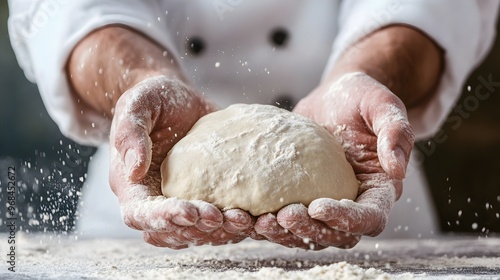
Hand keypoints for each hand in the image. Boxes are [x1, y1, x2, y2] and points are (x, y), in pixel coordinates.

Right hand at [109, 75, 252, 248]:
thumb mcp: (137, 103)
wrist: (180, 100)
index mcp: (132, 185)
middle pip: (171, 231)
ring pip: (196, 233)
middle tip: (222, 217)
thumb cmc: (154, 99)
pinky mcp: (207, 198)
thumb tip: (134, 168)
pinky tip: (255, 217)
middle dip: (197, 229)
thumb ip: (130, 131)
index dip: (163, 218)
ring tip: (244, 219)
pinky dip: (235, 224)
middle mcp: (155, 200)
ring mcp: (182, 202)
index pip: (140, 214)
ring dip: (220, 232)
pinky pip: (217, 222)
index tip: (190, 212)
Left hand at [254, 72, 413, 248]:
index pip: (370, 217)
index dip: (347, 220)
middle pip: (337, 234)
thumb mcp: (382, 105)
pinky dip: (267, 220)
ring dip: (285, 233)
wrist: (335, 96)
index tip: (318, 207)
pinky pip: (286, 217)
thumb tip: (398, 169)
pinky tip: (245, 214)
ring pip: (309, 233)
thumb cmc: (362, 98)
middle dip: (310, 231)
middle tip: (283, 216)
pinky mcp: (300, 196)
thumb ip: (396, 132)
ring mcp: (325, 202)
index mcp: (379, 188)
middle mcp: (354, 202)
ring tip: (259, 221)